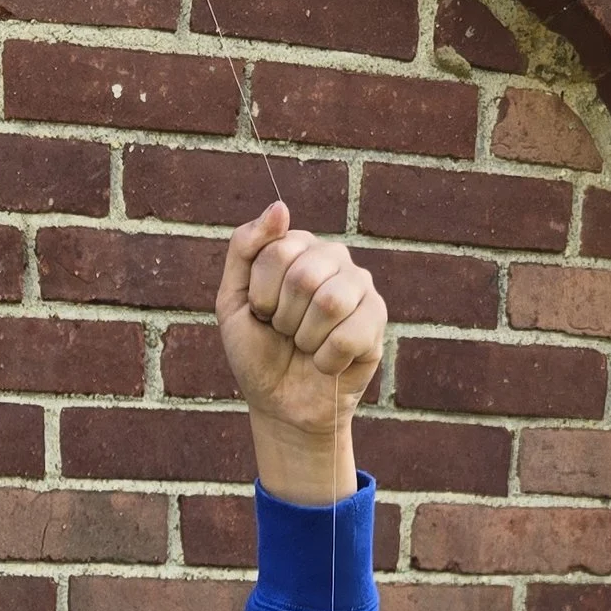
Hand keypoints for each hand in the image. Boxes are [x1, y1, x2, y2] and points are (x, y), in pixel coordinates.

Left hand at [217, 203, 385, 503]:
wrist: (280, 404)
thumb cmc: (257, 352)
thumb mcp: (233, 301)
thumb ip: (246, 248)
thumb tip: (280, 207)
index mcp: (298, 246)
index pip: (277, 251)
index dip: (262, 295)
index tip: (262, 314)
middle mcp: (333, 258)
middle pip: (304, 274)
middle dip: (283, 318)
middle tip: (285, 333)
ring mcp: (359, 286)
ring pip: (330, 301)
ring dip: (306, 338)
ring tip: (306, 345)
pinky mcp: (377, 320)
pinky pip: (350, 332)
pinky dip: (327, 359)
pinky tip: (326, 362)